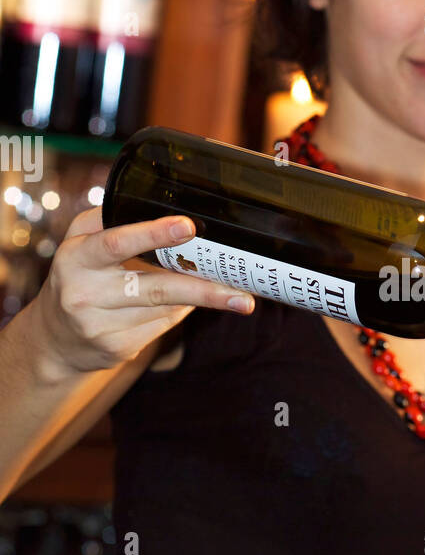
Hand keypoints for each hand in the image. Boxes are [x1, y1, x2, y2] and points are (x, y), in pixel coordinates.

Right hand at [30, 206, 254, 378]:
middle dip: (201, 288)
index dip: (153, 234)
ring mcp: (101, 326)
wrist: (55, 339)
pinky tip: (187, 305)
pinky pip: (162, 325)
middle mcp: (86, 293)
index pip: (117, 243)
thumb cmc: (78, 276)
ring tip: (237, 296)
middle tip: (240, 290)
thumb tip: (167, 206)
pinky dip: (179, 313)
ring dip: (202, 300)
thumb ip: (112, 218)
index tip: (188, 227)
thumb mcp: (80, 241)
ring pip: (166, 309)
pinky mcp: (117, 349)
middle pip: (155, 288)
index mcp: (76, 257)